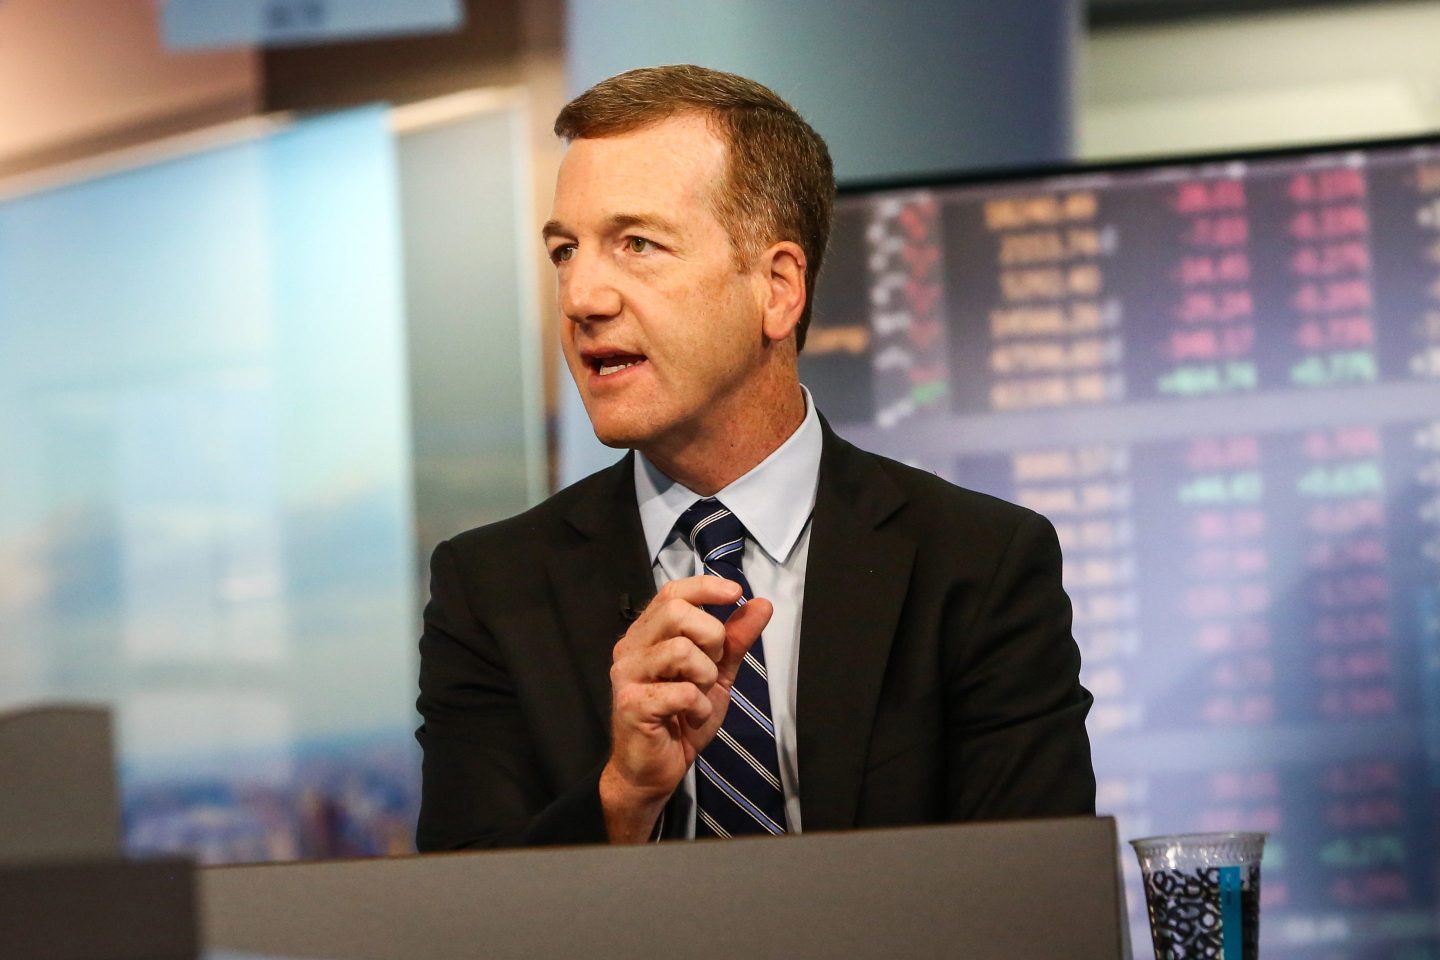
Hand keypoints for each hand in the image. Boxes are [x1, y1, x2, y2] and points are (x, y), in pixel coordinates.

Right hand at [599, 575, 771, 842]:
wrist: (654, 770)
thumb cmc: (680, 719)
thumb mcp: (717, 675)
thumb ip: (735, 640)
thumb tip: (761, 604)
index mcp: (648, 635)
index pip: (672, 593)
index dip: (705, 586)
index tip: (735, 592)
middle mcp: (632, 648)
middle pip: (676, 612)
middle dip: (712, 636)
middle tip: (713, 664)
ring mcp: (628, 675)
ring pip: (681, 650)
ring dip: (705, 676)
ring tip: (699, 696)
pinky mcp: (632, 704)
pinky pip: (681, 691)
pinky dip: (699, 707)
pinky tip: (691, 717)